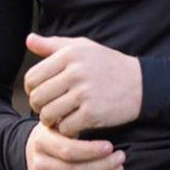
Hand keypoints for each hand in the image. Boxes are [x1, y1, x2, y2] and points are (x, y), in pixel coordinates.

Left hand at [24, 33, 142, 136]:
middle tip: (50, 108)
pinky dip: (68, 129)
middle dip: (40, 107)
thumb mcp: (82, 47)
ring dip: (52, 121)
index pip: (32, 78)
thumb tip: (29, 39)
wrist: (140, 83)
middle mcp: (75, 72)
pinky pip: (65, 127)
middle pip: (37, 98)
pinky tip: (76, 123)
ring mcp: (84, 93)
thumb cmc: (106, 64)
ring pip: (48, 115)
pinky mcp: (93, 113)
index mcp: (69, 54)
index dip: (32, 90)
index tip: (42, 94)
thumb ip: (53, 45)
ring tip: (61, 116)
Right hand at [25, 121, 125, 169]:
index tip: (111, 146)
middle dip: (104, 166)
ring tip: (118, 169)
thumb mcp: (61, 122)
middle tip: (121, 157)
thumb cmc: (56, 133)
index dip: (92, 151)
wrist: (34, 151)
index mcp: (41, 142)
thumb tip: (100, 118)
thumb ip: (75, 122)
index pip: (69, 151)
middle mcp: (38, 165)